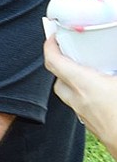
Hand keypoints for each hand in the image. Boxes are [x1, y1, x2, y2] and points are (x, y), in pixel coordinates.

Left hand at [44, 34, 116, 156]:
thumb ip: (114, 62)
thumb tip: (112, 50)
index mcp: (85, 85)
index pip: (54, 62)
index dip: (49, 46)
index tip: (53, 37)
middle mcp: (79, 99)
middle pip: (58, 79)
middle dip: (62, 64)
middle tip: (73, 53)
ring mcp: (84, 114)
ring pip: (68, 93)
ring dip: (73, 80)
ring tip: (90, 71)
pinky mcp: (92, 124)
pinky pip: (80, 104)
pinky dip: (84, 95)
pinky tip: (102, 91)